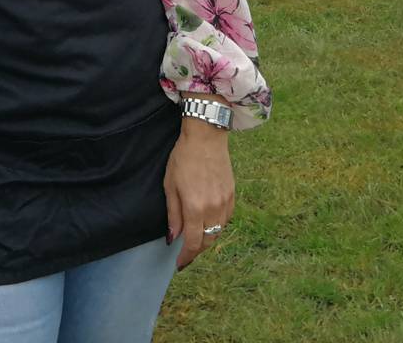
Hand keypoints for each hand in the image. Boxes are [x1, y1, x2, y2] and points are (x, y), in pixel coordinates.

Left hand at [163, 118, 233, 270]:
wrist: (206, 138)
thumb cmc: (183, 159)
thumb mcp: (170, 185)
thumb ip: (173, 214)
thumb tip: (173, 237)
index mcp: (195, 207)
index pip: (193, 242)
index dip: (186, 256)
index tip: (179, 264)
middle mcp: (213, 208)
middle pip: (208, 241)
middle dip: (197, 251)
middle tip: (186, 254)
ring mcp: (226, 203)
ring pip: (218, 232)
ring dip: (207, 240)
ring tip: (195, 240)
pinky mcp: (233, 196)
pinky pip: (226, 220)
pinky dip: (217, 227)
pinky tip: (208, 224)